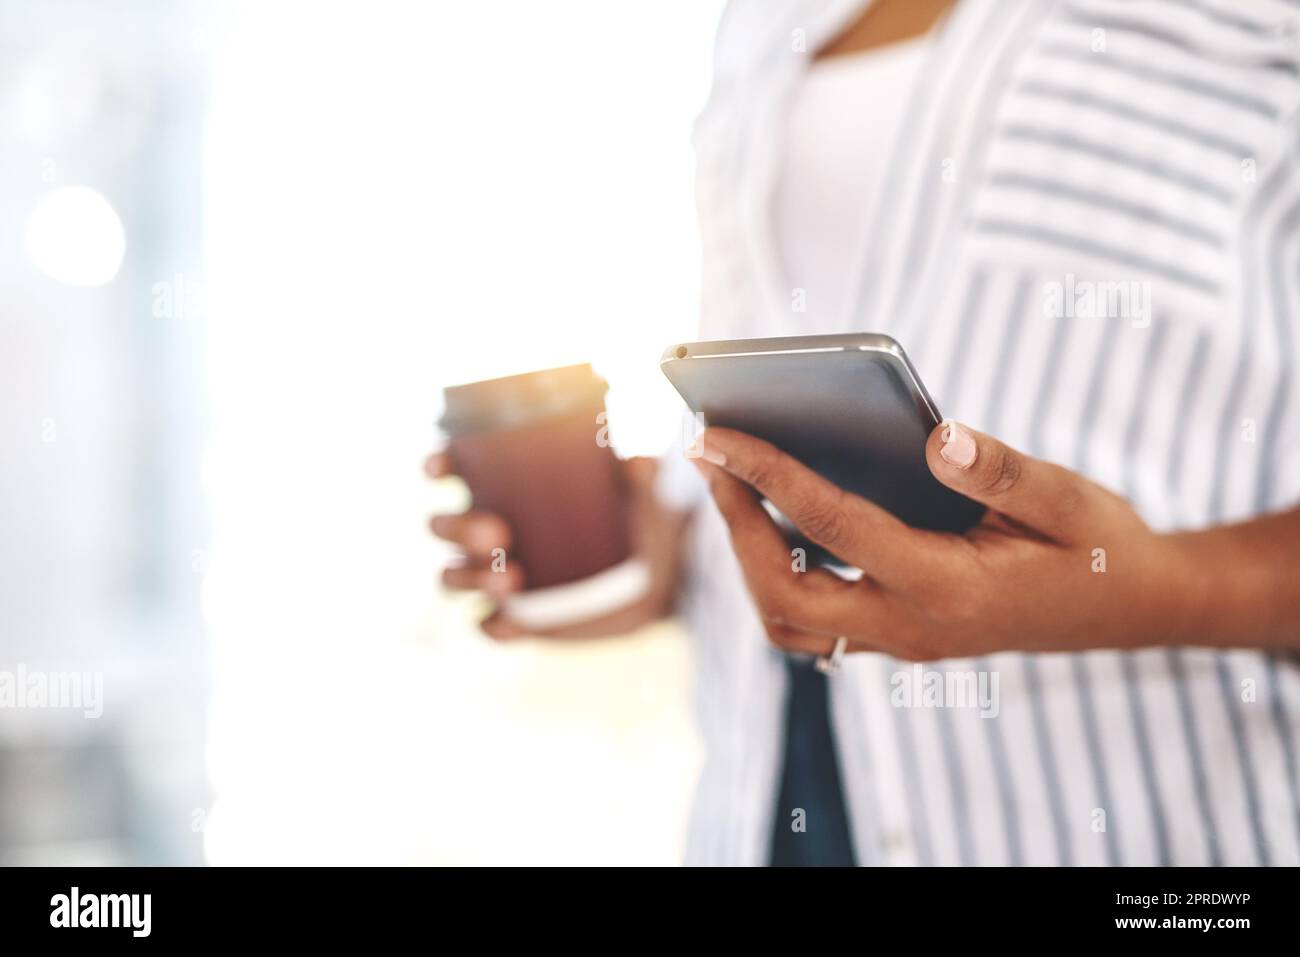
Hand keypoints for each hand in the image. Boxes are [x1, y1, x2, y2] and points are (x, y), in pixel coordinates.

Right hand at [426, 453, 686, 638]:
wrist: (659, 583)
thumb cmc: (638, 523)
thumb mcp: (642, 499)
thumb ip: (639, 479)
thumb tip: (640, 461)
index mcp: (509, 489)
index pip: (454, 469)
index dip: (437, 464)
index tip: (438, 468)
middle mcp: (491, 530)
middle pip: (443, 527)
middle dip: (458, 529)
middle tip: (499, 535)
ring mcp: (497, 576)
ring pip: (452, 576)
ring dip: (468, 577)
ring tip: (512, 579)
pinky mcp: (515, 618)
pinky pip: (485, 625)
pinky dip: (491, 626)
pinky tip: (511, 624)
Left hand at [693, 422, 1206, 660]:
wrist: (1132, 607)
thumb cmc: (1099, 545)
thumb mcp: (1070, 498)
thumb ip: (1004, 470)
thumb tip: (935, 437)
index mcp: (949, 587)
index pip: (832, 525)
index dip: (766, 475)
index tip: (715, 433)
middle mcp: (914, 627)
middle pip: (785, 596)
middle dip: (736, 527)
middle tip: (709, 457)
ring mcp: (903, 642)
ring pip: (790, 623)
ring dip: (750, 560)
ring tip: (734, 486)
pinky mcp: (901, 637)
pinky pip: (815, 623)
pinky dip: (781, 574)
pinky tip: (780, 520)